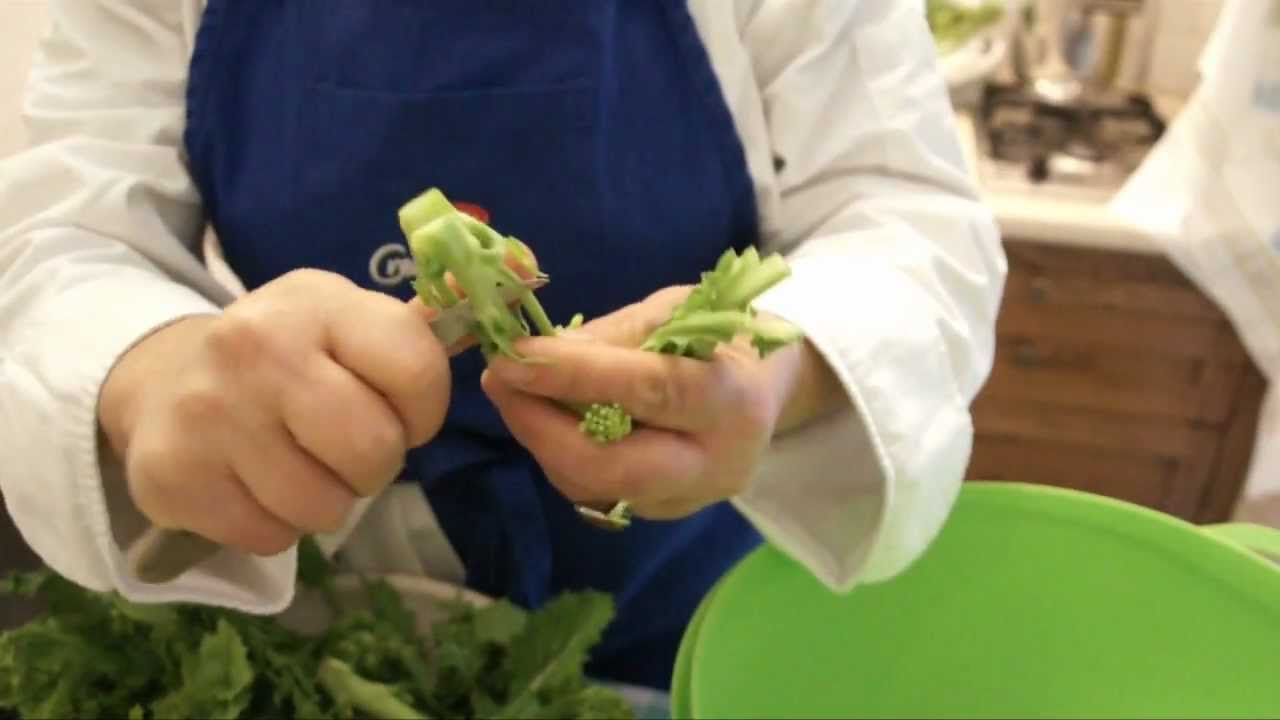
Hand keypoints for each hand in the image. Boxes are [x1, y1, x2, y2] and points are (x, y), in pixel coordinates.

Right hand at [99, 269, 453, 556]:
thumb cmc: (283, 359)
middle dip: (375, 464)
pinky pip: (271, 536)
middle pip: (374, 449)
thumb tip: (481, 307)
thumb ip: (410, 333)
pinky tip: (253, 485)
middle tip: (344, 449)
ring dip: (325, 502)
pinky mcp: (174, 474)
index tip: (399, 412)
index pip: (417, 370)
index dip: (424, 410)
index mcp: (318, 303)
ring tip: (297, 466)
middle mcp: (258, 347)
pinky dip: (275, 526)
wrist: (163, 383)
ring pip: (324, 506)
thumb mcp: (341, 323)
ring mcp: (210, 411)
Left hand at [480, 287, 846, 520]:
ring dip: (539, 437)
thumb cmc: (720, 337)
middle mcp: (715, 463)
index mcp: (734, 400)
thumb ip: (610, 339)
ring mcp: (689, 498)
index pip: (647, 391)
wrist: (768, 391)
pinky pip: (594, 490)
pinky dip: (559, 451)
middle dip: (540, 426)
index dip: (573, 375)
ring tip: (513, 388)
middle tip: (498, 379)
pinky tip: (545, 415)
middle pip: (612, 466)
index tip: (514, 354)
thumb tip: (535, 354)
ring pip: (592, 485)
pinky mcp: (661, 512)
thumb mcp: (675, 313)